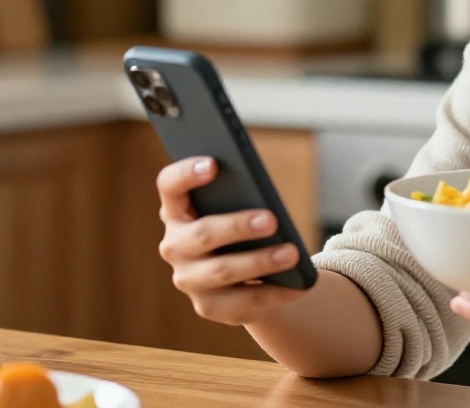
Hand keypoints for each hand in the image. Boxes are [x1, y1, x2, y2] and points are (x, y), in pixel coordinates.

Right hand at [156, 157, 308, 324]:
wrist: (241, 275)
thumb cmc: (239, 228)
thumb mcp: (237, 209)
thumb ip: (243, 199)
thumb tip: (269, 209)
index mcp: (177, 210)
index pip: (169, 186)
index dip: (186, 173)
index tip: (214, 163)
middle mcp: (174, 246)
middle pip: (202, 233)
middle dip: (237, 226)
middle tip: (271, 220)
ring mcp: (188, 279)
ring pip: (222, 271)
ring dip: (260, 262)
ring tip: (292, 254)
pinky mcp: (208, 306)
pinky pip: (243, 302)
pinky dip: (275, 293)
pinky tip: (300, 285)